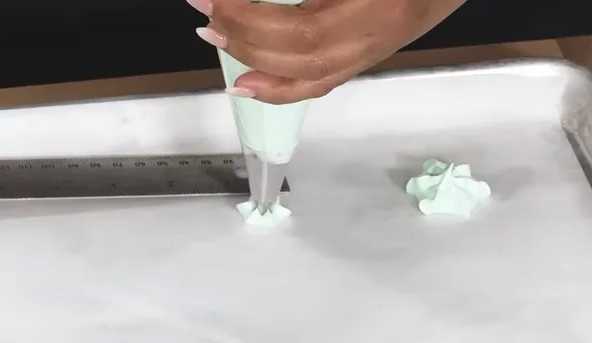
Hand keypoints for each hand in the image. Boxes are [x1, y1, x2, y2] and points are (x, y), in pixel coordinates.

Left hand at [192, 0, 467, 103]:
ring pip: (316, 76)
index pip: (306, 27)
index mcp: (380, 5)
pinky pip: (328, 78)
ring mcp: (382, 43)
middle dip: (247, 37)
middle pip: (306, 54)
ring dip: (260, 64)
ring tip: (220, 40)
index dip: (253, 17)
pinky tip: (252, 80)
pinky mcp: (378, 47)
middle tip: (208, 14)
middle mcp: (383, 30)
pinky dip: (284, 85)